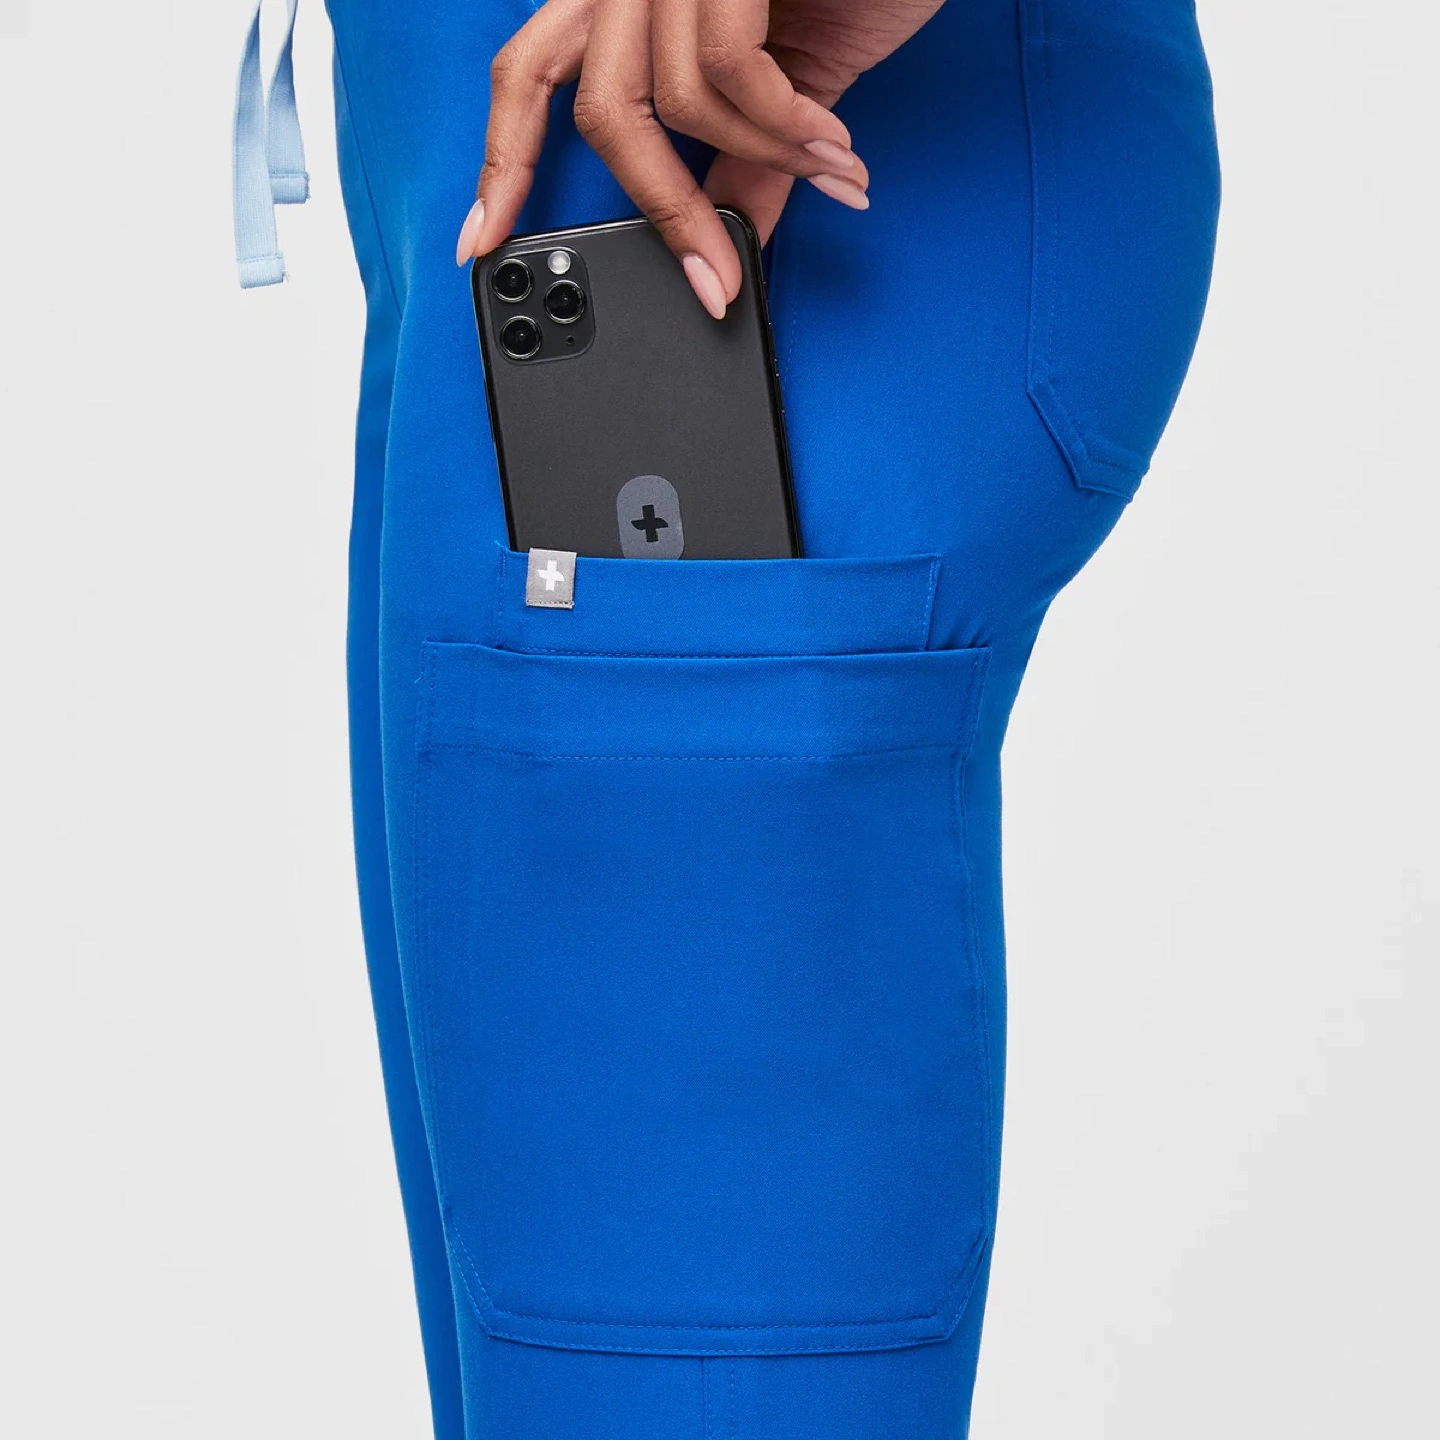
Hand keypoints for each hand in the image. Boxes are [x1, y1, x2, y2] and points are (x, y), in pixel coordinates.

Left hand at [457, 0, 946, 316]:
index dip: (503, 162)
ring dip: (764, 159)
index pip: (529, 74)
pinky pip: (728, 71)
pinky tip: (831, 139)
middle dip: (662, 209)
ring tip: (827, 166)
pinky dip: (785, 125)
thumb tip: (724, 235)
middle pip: (598, 110)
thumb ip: (749, 156)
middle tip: (714, 276)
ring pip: (672, 104)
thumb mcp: (793, 78)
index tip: (481, 239)